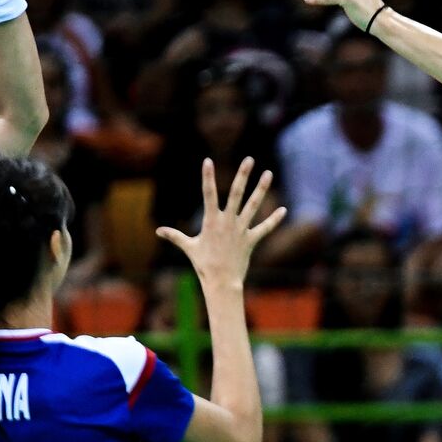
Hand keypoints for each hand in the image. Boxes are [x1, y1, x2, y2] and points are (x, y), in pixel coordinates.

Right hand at [155, 158, 286, 285]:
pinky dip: (274, 220)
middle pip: (236, 194)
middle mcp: (228, 222)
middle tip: (249, 159)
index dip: (207, 177)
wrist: (221, 282)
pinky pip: (265, 228)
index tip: (207, 161)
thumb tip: (158, 231)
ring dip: (262, 189)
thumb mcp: (188, 248)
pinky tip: (284, 210)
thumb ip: (175, 236)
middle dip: (243, 175)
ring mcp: (241, 230)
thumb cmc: (203, 265)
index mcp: (211, 221)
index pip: (208, 194)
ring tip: (269, 173)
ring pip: (253, 205)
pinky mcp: (251, 240)